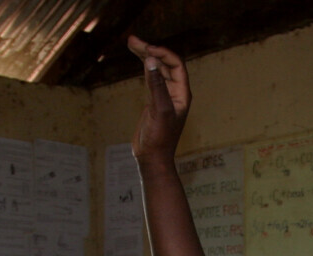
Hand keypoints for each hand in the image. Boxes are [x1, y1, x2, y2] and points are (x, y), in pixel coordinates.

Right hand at [128, 36, 189, 162]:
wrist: (152, 158)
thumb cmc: (160, 138)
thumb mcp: (159, 110)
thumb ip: (156, 86)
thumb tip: (151, 60)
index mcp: (182, 94)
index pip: (176, 65)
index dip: (163, 54)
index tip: (147, 49)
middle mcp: (175, 92)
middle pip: (164, 64)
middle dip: (151, 51)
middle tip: (132, 40)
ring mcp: (164, 96)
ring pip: (156, 70)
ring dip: (145, 56)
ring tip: (131, 43)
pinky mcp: (153, 101)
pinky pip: (150, 78)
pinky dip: (143, 67)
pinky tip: (138, 58)